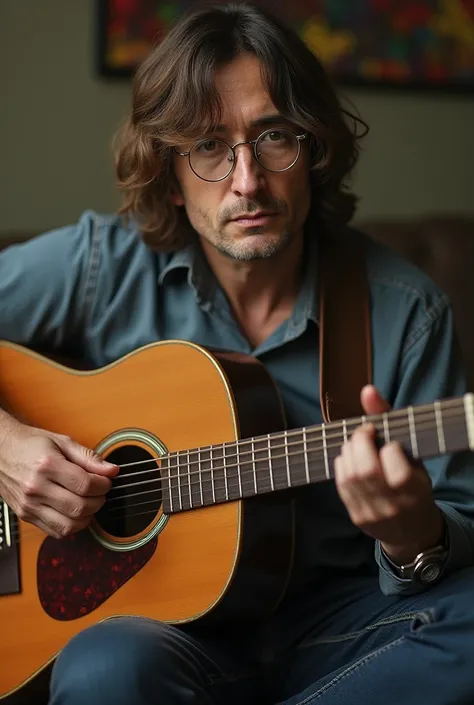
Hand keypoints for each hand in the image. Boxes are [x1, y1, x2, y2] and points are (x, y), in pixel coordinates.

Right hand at [0, 417, 117, 538]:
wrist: (1, 451)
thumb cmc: (30, 444)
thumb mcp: (62, 442)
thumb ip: (89, 457)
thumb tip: (112, 470)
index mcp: (47, 466)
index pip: (85, 485)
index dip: (103, 485)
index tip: (106, 481)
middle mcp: (36, 488)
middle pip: (79, 507)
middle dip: (98, 501)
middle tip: (100, 491)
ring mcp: (29, 505)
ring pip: (68, 526)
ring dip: (87, 517)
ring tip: (89, 502)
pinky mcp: (26, 515)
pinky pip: (55, 531)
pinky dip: (71, 526)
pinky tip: (74, 512)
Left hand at [334, 385, 444, 563]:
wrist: (411, 531)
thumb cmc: (415, 485)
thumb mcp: (414, 455)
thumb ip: (389, 420)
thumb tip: (367, 390)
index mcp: (415, 493)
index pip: (398, 470)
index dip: (389, 449)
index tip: (389, 443)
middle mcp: (393, 506)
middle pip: (366, 471)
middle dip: (360, 443)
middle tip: (365, 433)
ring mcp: (373, 514)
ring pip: (349, 477)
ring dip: (348, 452)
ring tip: (357, 444)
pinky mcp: (356, 517)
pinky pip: (341, 486)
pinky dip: (342, 466)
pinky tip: (350, 459)